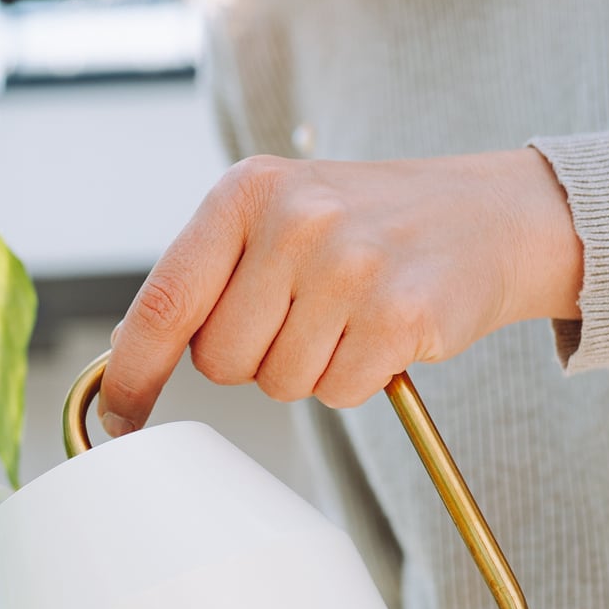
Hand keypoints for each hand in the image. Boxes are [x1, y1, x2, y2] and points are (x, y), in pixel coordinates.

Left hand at [98, 149, 582, 430]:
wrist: (490, 215)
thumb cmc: (368, 226)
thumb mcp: (276, 218)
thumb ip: (204, 277)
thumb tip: (124, 351)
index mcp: (246, 191)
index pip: (163, 303)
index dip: (132, 374)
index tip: (118, 418)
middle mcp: (295, 218)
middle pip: (221, 361)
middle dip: (253, 359)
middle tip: (303, 316)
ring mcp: (350, 263)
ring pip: (280, 383)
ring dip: (309, 370)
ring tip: (348, 317)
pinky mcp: (399, 312)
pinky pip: (339, 392)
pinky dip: (357, 380)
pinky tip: (382, 333)